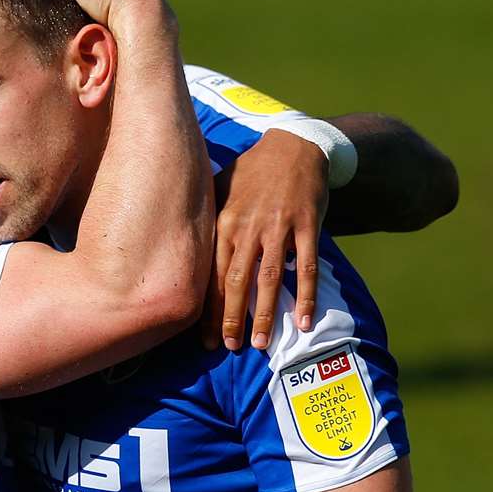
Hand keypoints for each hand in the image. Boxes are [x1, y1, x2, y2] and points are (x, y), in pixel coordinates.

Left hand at [201, 129, 327, 350]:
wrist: (296, 144)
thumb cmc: (254, 170)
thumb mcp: (221, 189)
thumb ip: (208, 222)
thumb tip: (185, 248)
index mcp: (225, 223)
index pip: (213, 275)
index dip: (209, 310)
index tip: (205, 338)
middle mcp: (249, 228)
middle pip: (236, 282)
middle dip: (230, 318)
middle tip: (228, 347)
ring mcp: (279, 228)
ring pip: (269, 279)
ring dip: (263, 314)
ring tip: (258, 343)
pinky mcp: (307, 225)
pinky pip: (306, 267)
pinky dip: (305, 296)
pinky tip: (303, 321)